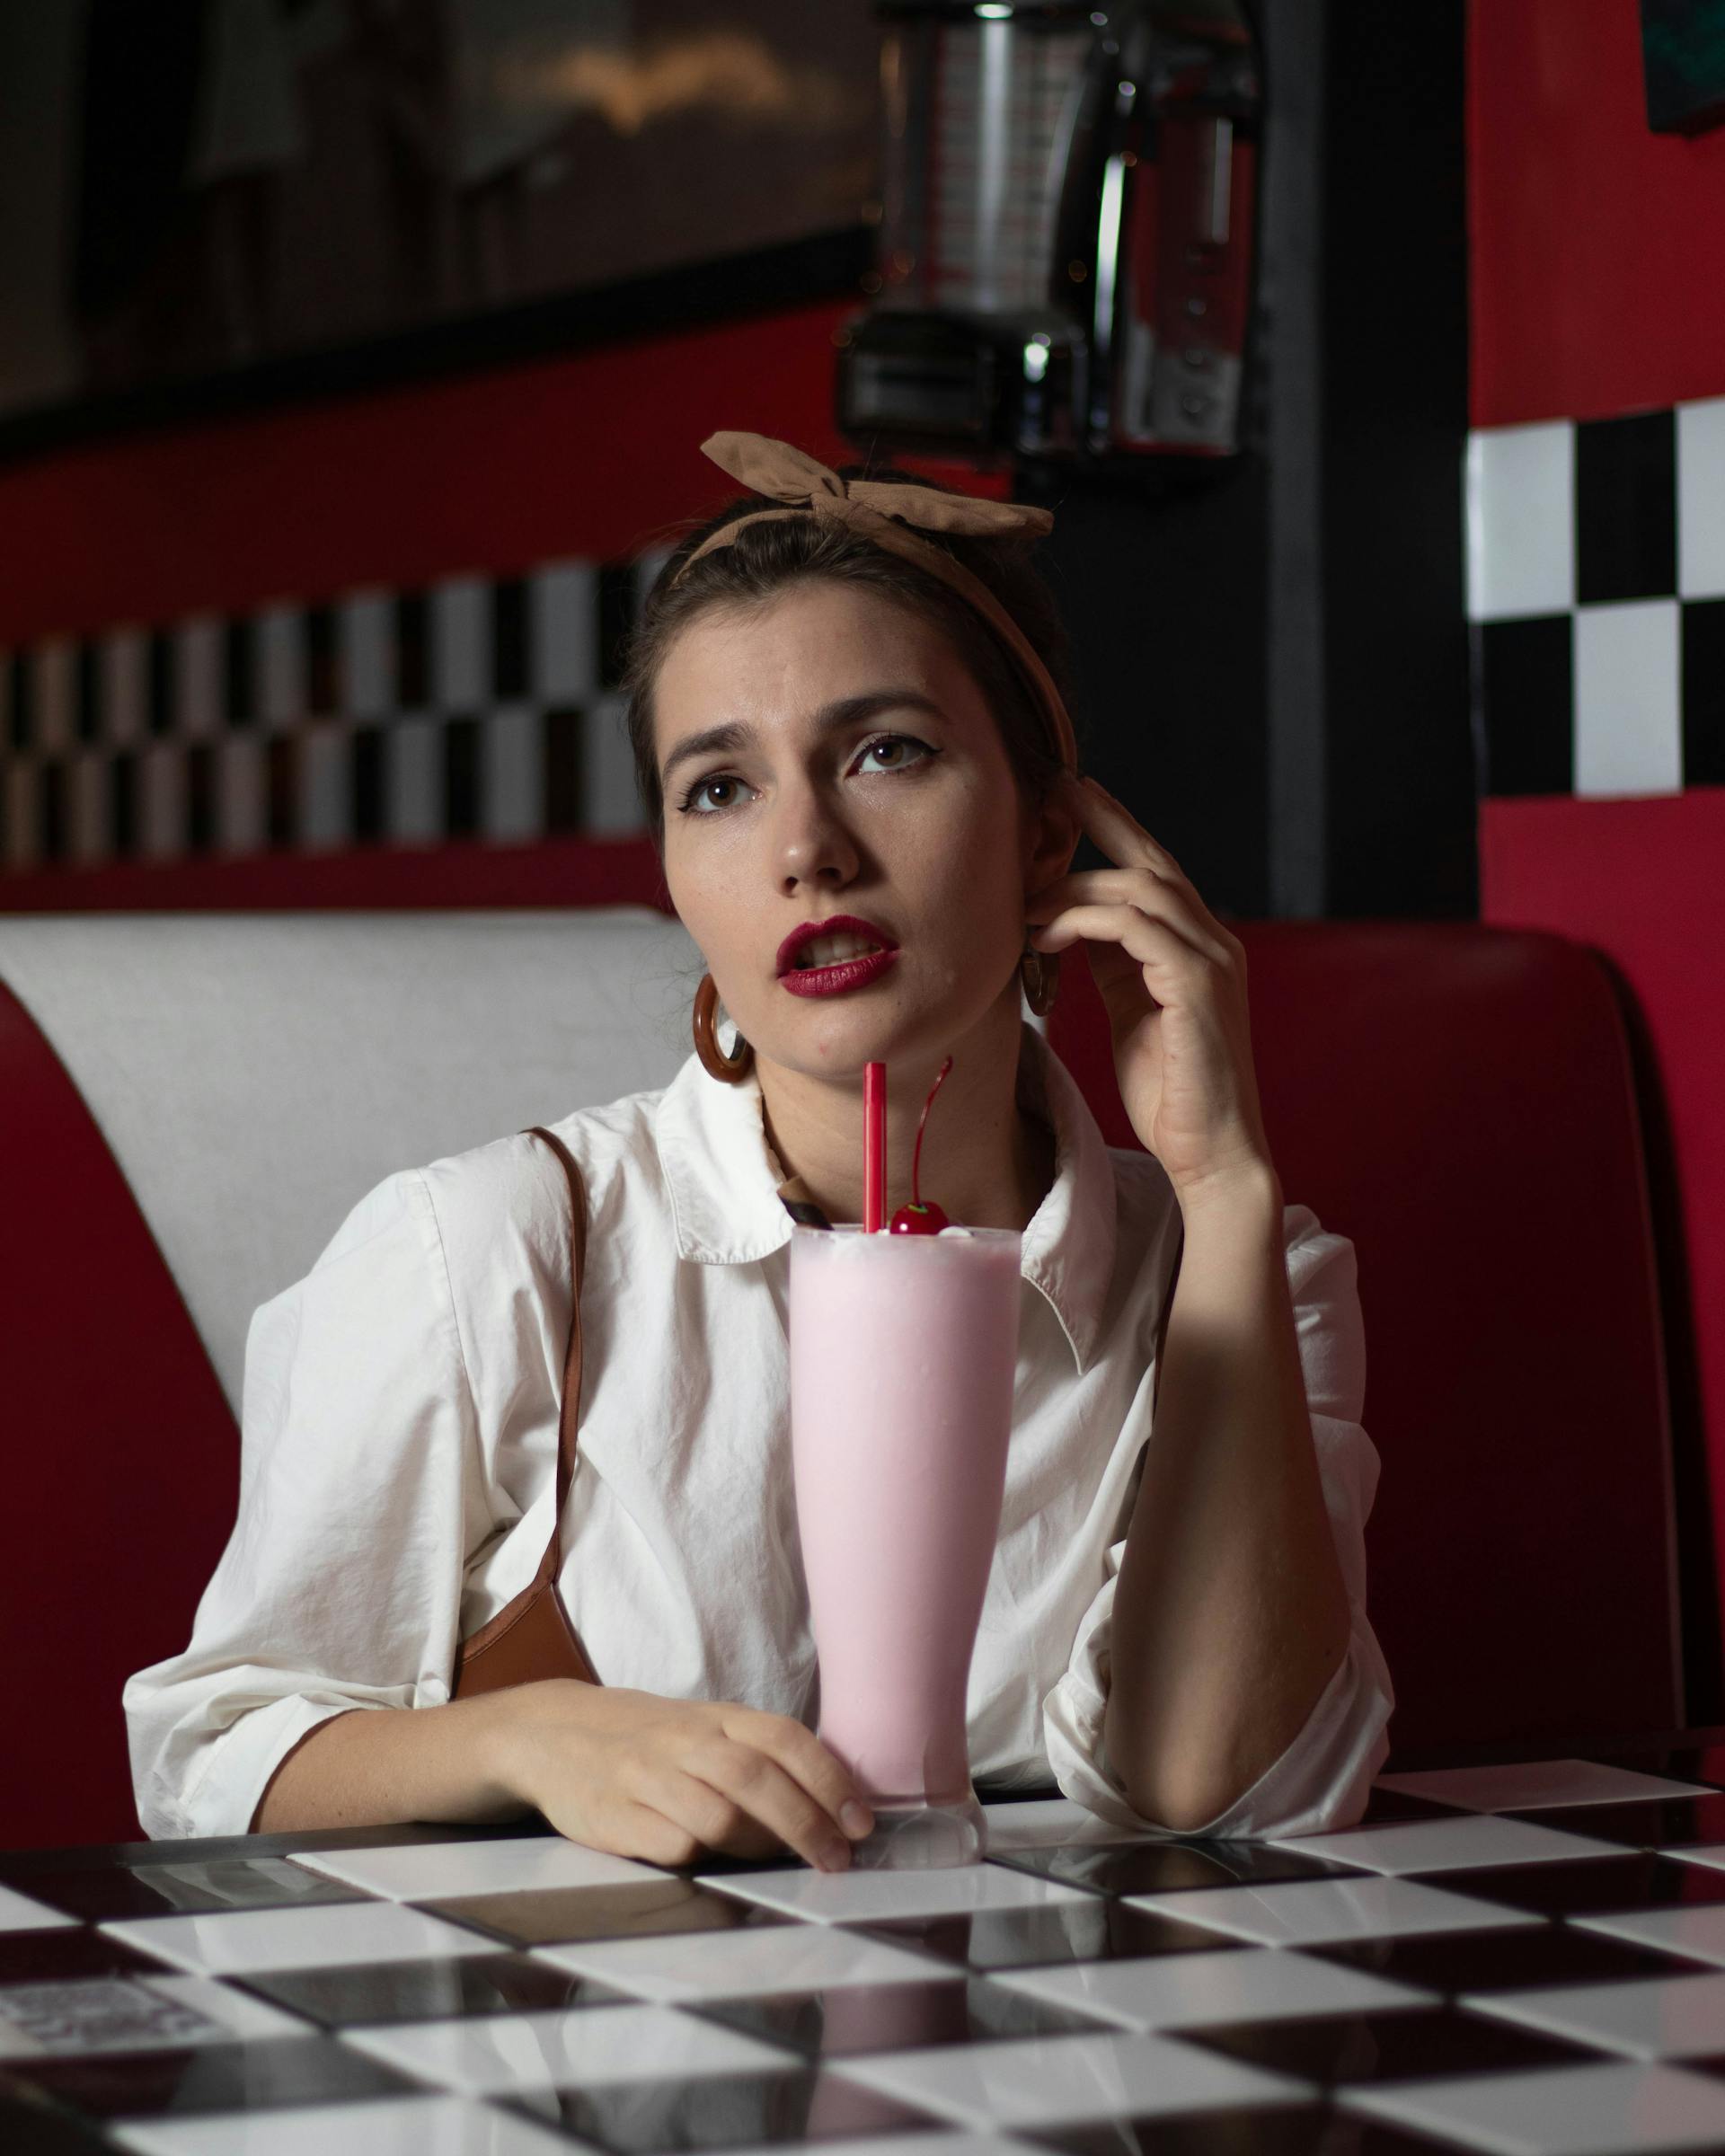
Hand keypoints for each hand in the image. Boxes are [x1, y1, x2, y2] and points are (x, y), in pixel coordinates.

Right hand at [492, 1681, 874, 1870]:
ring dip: (758, 1846)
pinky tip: (713, 1862)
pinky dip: (702, 1858)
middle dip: (807, 1824)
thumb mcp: (704, 1729)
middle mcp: (684, 1742)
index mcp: (717, 1717)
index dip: (829, 1780)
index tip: (861, 1822)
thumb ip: (758, 1756)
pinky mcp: (614, 1818)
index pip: (785, 1739)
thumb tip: (833, 1805)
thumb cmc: (649, 1739)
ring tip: (778, 1861)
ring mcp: (646, 1778)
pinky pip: (671, 1845)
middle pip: (757, 1780)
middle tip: (837, 1860)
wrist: (552, 1733)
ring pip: (717, 1815)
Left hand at [1025, 773, 1274, 1206]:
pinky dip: (1084, 920)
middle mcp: (1214, 942)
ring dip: (1072, 887)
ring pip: (1139, 889)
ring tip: (1022, 900)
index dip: (1114, 827)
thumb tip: (1071, 921)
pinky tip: (1045, 934)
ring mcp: (1212, 960)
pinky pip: (1136, 928)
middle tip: (1043, 798)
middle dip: (1097, 823)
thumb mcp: (1129, 1011)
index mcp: (1198, 946)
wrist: (1209, 1153)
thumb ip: (1112, 963)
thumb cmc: (1169, 1091)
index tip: (1067, 794)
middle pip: (1151, 862)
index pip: (1155, 869)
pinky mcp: (1198, 985)